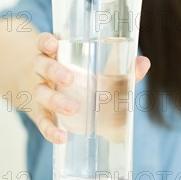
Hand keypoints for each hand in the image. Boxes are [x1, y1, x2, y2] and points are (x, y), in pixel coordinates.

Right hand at [29, 32, 150, 143]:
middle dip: (54, 71)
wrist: (37, 90)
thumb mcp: (87, 66)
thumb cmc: (72, 75)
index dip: (46, 43)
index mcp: (53, 54)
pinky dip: (50, 130)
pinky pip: (41, 121)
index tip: (53, 46)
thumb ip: (117, 66)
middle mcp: (41, 70)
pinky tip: (62, 137)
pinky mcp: (38, 113)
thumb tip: (143, 63)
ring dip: (54, 100)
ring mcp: (37, 91)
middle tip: (69, 79)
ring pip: (39, 92)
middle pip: (41, 66)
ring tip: (72, 108)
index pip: (43, 43)